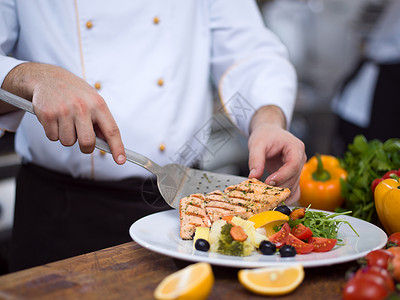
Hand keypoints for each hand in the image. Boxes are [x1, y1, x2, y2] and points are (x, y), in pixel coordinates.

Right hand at [1, 63, 125, 163]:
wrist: (46, 77)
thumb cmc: (73, 92)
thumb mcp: (92, 100)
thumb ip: (101, 120)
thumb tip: (108, 142)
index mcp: (98, 104)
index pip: (111, 130)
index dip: (117, 147)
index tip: (121, 160)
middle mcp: (82, 107)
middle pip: (87, 142)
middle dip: (85, 147)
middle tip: (81, 138)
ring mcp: (64, 111)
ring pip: (68, 142)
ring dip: (66, 136)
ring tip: (65, 121)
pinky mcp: (47, 114)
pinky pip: (52, 137)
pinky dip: (53, 132)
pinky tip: (54, 118)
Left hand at [247, 105, 305, 203]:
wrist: (269, 133)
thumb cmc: (265, 135)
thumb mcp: (257, 144)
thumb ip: (255, 160)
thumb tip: (253, 177)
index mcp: (295, 147)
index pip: (293, 165)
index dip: (281, 176)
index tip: (268, 182)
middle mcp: (300, 158)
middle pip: (294, 178)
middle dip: (279, 187)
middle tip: (263, 192)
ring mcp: (298, 168)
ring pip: (294, 186)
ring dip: (281, 193)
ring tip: (266, 195)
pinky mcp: (293, 176)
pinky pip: (293, 190)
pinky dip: (285, 196)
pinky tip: (275, 200)